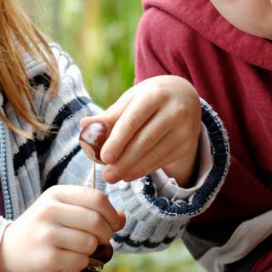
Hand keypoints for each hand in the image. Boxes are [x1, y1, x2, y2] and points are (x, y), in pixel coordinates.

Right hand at [0, 185, 123, 271]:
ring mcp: (47, 235)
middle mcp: (50, 211)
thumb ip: (93, 210)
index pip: (97, 199)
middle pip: (97, 222)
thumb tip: (123, 217)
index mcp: (56, 194)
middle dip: (106, 234)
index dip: (111, 214)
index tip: (112, 224)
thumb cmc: (43, 228)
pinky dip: (83, 263)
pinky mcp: (47, 258)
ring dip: (94, 250)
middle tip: (101, 240)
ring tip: (82, 250)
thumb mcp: (63, 210)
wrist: (8, 251)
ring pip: (91, 243)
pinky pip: (81, 262)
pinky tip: (71, 260)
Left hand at [80, 75, 201, 186]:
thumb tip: (84, 126)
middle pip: (145, 140)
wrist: (184, 96)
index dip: (118, 140)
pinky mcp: (187, 144)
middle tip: (106, 175)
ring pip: (154, 154)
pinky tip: (129, 174)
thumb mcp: (132, 98)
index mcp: (154, 94)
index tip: (104, 157)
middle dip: (124, 161)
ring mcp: (184, 129)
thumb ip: (110, 115)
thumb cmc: (150, 97)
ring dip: (132, 168)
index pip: (133, 120)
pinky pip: (162, 161)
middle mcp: (173, 111)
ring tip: (114, 176)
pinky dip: (144, 169)